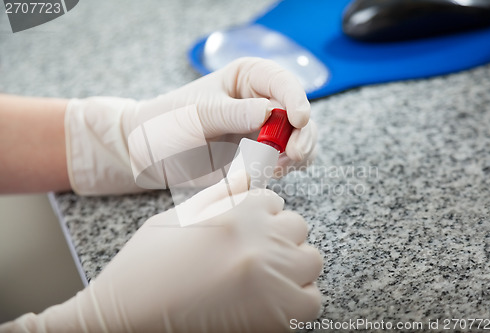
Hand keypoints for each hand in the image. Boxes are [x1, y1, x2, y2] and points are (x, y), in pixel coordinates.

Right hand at [2, 174, 322, 332]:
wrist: (127, 317)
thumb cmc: (147, 265)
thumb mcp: (179, 217)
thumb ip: (220, 195)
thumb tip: (247, 174)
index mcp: (238, 212)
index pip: (273, 202)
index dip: (258, 218)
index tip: (245, 233)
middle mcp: (261, 241)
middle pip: (297, 228)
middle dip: (278, 239)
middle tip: (252, 258)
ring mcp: (273, 279)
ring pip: (310, 261)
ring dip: (292, 268)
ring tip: (262, 280)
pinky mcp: (277, 317)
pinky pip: (311, 303)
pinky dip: (296, 303)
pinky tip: (267, 304)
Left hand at [65, 57, 316, 194]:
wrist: (150, 155)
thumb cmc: (168, 123)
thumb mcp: (197, 114)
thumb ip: (233, 113)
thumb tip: (271, 113)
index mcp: (246, 79)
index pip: (281, 82)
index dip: (296, 99)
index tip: (299, 118)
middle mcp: (260, 101)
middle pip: (298, 113)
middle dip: (302, 133)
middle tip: (295, 153)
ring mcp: (263, 130)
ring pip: (298, 139)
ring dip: (299, 153)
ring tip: (281, 166)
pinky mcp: (259, 156)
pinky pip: (284, 161)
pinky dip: (285, 168)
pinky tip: (271, 173)